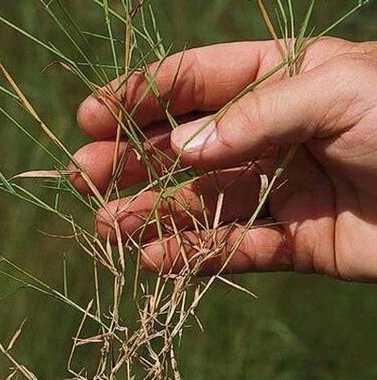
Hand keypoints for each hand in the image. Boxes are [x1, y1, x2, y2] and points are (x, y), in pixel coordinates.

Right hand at [73, 37, 376, 281]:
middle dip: (130, 160)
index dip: (138, 97)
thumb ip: (251, 117)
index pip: (193, 83)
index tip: (89, 116)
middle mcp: (268, 133)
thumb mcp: (335, 91)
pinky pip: (233, 249)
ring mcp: (278, 188)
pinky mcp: (293, 241)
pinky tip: (154, 261)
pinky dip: (193, 257)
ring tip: (105, 227)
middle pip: (182, 146)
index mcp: (277, 79)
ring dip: (149, 214)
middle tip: (81, 175)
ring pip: (198, 202)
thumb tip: (178, 149)